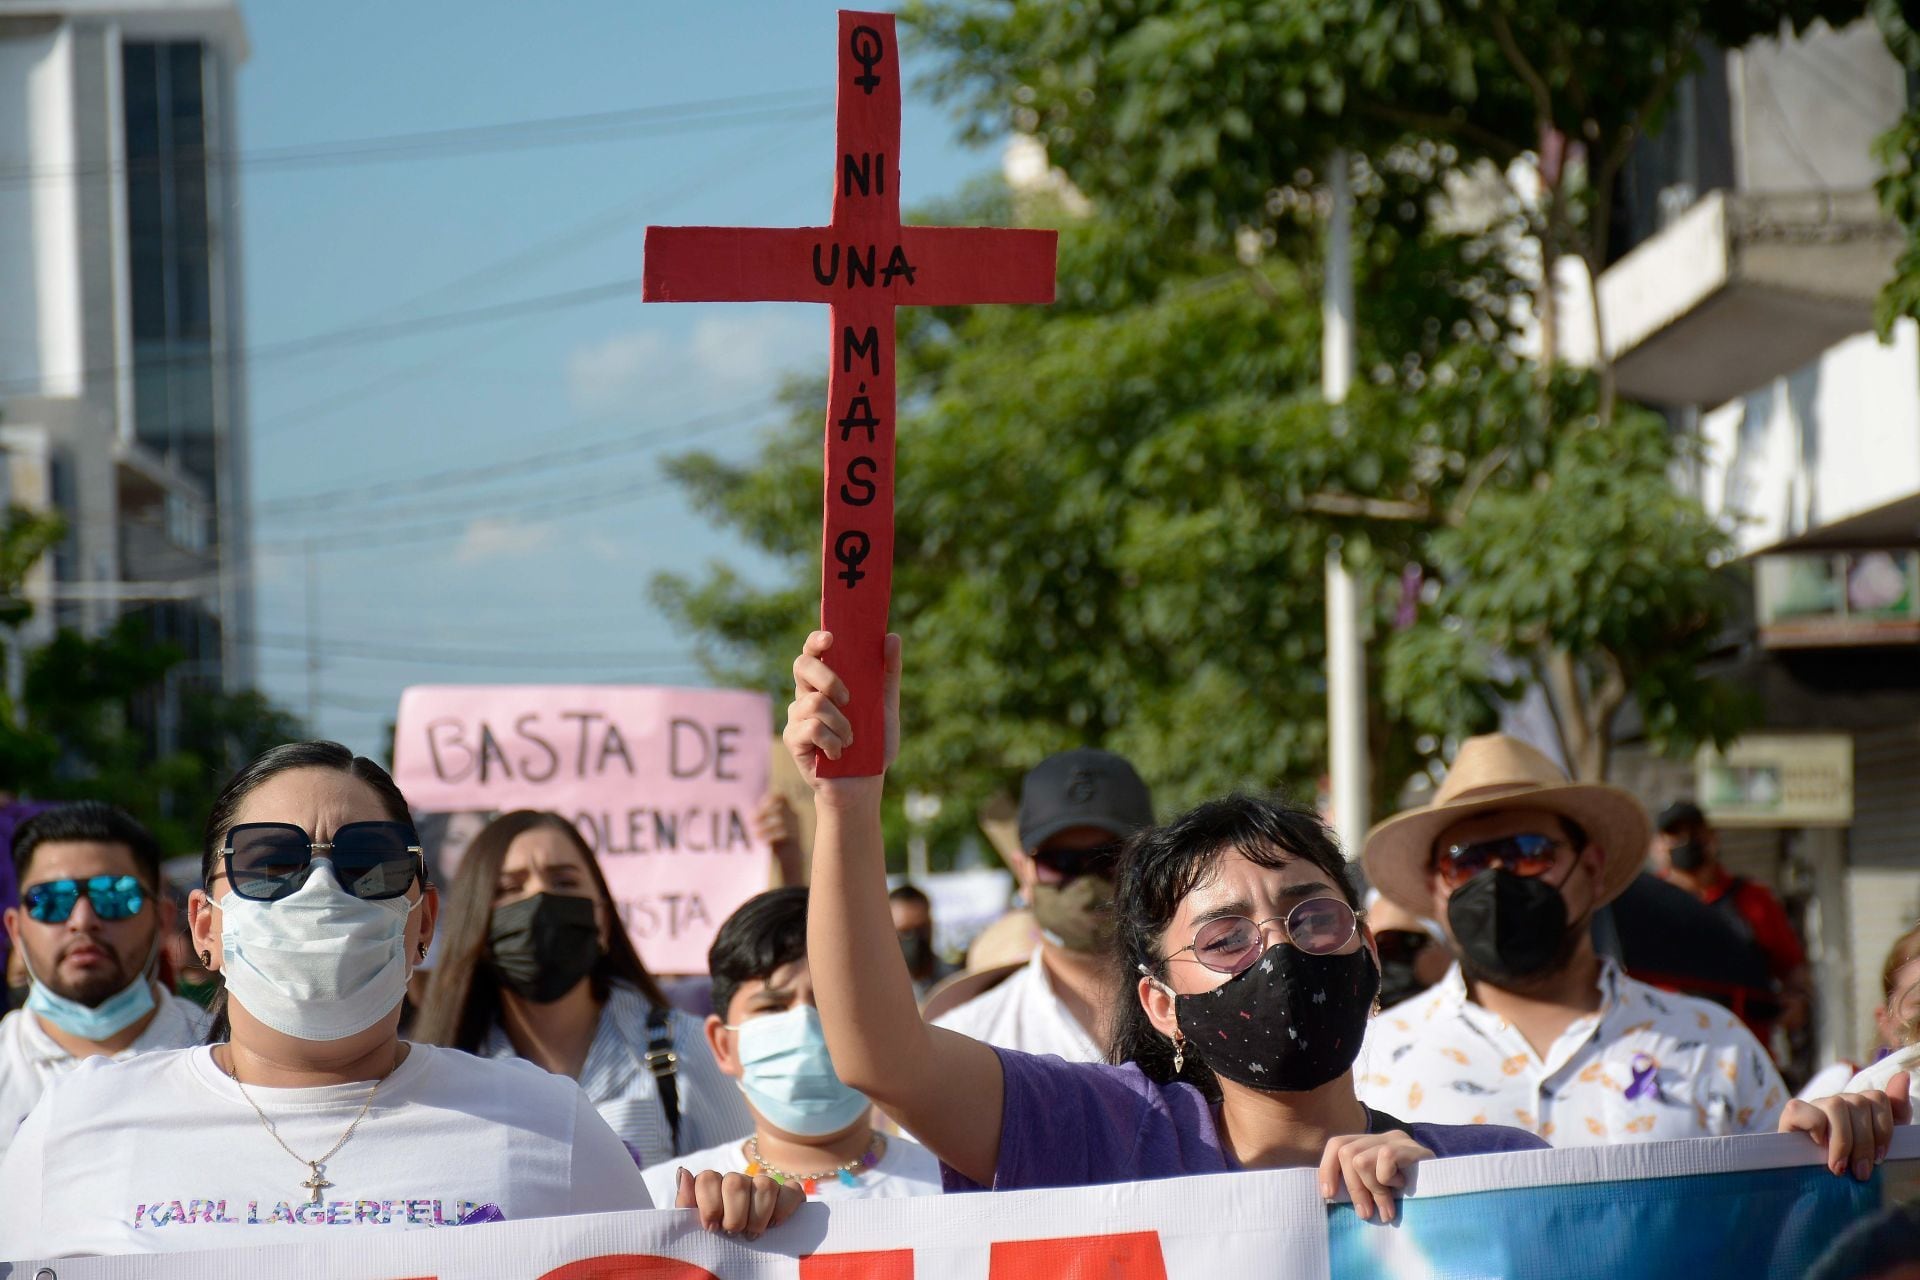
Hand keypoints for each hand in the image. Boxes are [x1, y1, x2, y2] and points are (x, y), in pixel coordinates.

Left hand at [674, 1166, 805, 1239]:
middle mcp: (739, 1181)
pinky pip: (792, 1190)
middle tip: (733, 1233)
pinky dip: (784, 1208)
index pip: (708, 1178)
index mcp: (713, 1186)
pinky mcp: (788, 1194)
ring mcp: (764, 1185)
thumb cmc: (714, 1240)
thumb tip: (683, 1171)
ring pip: (765, 1185)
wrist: (739, 1257)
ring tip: (752, 1234)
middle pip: (736, 1182)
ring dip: (758, 1216)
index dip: (710, 1204)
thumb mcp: (694, 1226)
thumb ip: (686, 1202)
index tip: (711, 1229)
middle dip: (734, 1215)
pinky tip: (774, 1225)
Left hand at [753, 794, 795, 847]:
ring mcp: (795, 828)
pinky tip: (762, 842)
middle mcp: (794, 817)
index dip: (769, 799)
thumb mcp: (772, 826)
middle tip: (751, 820)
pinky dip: (769, 838)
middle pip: (779, 808)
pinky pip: (780, 836)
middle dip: (763, 813)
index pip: (781, 797)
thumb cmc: (777, 840)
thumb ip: (765, 818)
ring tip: (755, 834)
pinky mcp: (794, 839)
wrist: (791, 858)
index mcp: (789, 811)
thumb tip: (751, 815)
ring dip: (765, 828)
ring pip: (779, 823)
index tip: (758, 807)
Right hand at [783, 630, 901, 789]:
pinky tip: (839, 753)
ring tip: (851, 740)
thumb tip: (892, 637)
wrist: (864, 784)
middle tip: (848, 699)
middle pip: (802, 666)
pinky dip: (833, 741)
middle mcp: (807, 694)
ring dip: (841, 722)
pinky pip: (811, 728)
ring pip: (814, 702)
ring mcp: (797, 716)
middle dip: (827, 677)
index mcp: (826, 683)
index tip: (830, 638)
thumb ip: (889, 672)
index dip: (816, 641)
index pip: (813, 652)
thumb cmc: (873, 744)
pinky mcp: (793, 739)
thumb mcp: (887, 706)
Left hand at [1319, 1131, 1433, 1223]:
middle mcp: (1381, 1136)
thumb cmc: (1411, 1197)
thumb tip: (1330, 1196)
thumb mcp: (1380, 1191)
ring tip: (1387, 1207)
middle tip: (1366, 1213)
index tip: (1328, 1195)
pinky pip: (1384, 1159)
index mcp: (1369, 1145)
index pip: (1337, 1145)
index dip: (1328, 1169)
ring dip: (1372, 1190)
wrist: (1450, 1193)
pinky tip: (1403, 1188)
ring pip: (1360, 1159)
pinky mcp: (1411, 1147)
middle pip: (1345, 1152)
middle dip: (1353, 1188)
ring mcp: (1396, 1139)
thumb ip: (1360, 1187)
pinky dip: (1388, 1180)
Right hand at [1778, 1072, 1911, 1179]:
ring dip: (1842, 1141)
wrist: (1809, 1186)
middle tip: (1861, 1172)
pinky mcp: (1791, 1113)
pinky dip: (1816, 1130)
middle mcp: (1837, 1102)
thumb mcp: (1877, 1145)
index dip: (1883, 1129)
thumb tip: (1903, 1075)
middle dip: (1864, 1143)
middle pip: (1859, 1103)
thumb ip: (1895, 1112)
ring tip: (1839, 1168)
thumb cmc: (1847, 1167)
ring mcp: (1813, 1105)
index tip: (1880, 1158)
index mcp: (1859, 1108)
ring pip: (1836, 1105)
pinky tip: (1816, 1147)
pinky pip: (1807, 1111)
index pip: (1877, 1097)